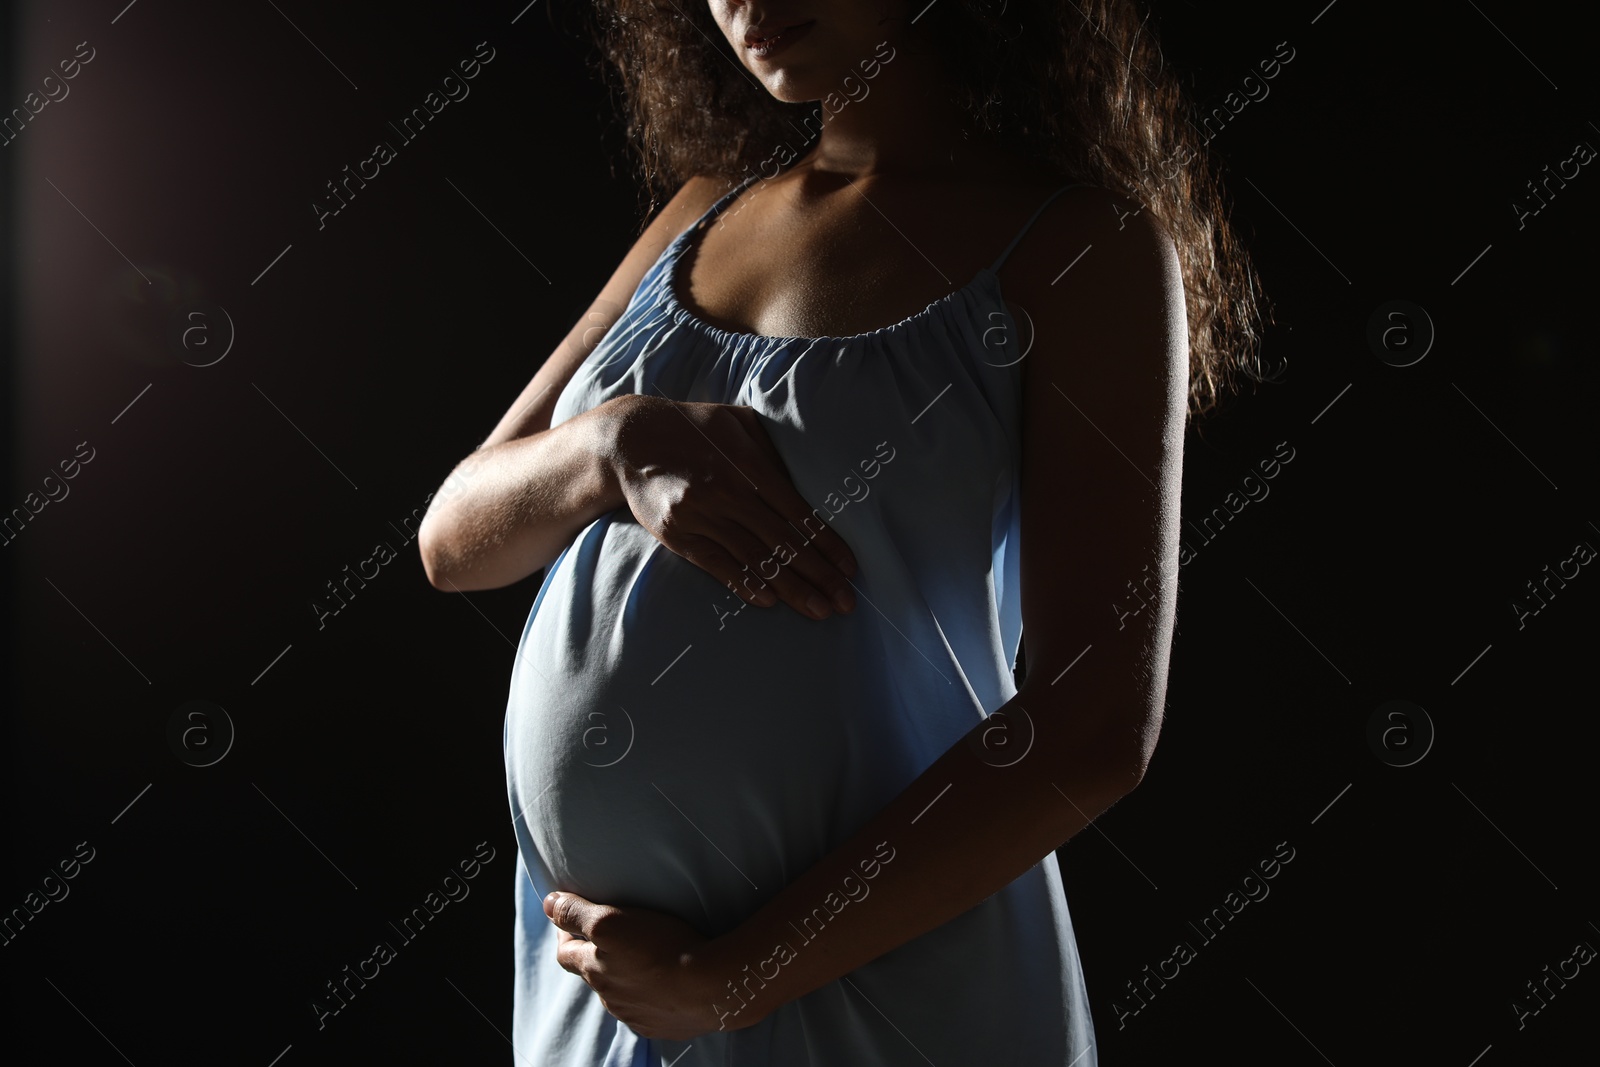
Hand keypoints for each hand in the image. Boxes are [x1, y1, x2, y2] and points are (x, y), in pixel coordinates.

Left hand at [544, 890, 759, 1039]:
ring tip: (643, 958)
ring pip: (619, 994)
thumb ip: (575, 912)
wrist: (711, 988)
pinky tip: (664, 984)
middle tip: (610, 937)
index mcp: (594, 970)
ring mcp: (635, 1015)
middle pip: (592, 975)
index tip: (573, 921)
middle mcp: (610, 997)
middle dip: (594, 956)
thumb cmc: (660, 948)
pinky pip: (647, 1009)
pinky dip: (649, 995)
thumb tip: (548, 903)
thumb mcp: (610, 920)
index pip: (565, 953)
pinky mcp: (662, 1026)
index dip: (565, 934)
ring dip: (624, 976)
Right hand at [599, 394, 857, 619]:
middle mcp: (728, 493)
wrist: (629, 439)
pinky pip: (717, 565)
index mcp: (749, 466)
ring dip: (791, 589)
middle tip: (846, 602)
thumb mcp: (738, 422)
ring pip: (755, 559)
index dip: (827, 544)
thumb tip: (809, 476)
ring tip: (819, 610)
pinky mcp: (678, 535)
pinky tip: (771, 601)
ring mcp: (701, 517)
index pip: (799, 513)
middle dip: (820, 575)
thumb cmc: (694, 428)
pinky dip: (746, 584)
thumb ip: (772, 450)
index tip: (850, 568)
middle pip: (783, 542)